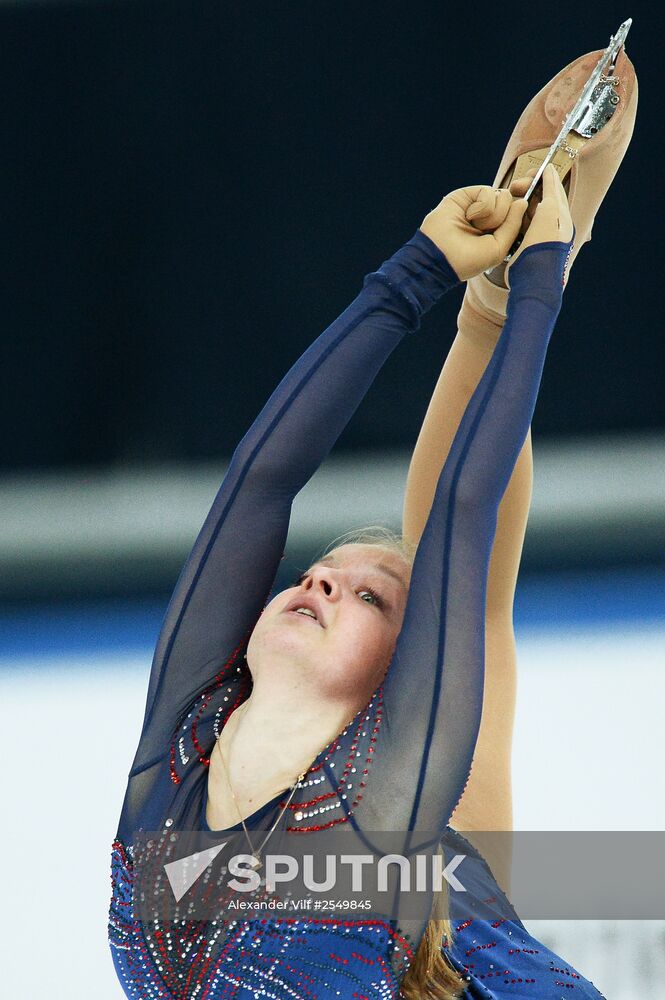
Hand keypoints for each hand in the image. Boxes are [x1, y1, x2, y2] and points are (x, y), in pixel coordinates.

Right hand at [419, 184, 527, 280]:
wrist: (438, 256)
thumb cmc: (467, 260)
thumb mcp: (498, 248)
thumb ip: (513, 225)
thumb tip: (523, 202)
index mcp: (500, 231)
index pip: (519, 216)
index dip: (523, 215)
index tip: (523, 221)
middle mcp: (491, 217)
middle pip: (514, 203)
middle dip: (504, 218)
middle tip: (486, 231)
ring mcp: (479, 205)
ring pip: (503, 196)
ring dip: (491, 214)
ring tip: (475, 226)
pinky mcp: (468, 195)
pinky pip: (488, 191)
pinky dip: (482, 206)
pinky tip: (469, 216)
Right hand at [505, 164, 573, 281]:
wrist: (534, 280)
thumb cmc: (543, 245)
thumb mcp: (550, 211)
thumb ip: (551, 190)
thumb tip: (550, 173)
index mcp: (562, 217)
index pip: (555, 189)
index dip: (544, 176)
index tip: (533, 171)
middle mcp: (553, 226)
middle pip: (541, 200)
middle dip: (529, 189)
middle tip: (515, 187)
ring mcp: (540, 237)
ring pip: (529, 212)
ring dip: (520, 203)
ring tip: (510, 198)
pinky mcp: (527, 247)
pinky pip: (522, 225)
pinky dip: (515, 217)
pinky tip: (509, 215)